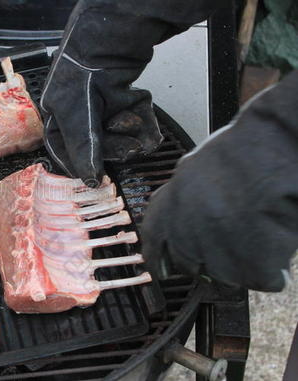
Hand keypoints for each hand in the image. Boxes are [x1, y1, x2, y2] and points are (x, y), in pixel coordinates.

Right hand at [41, 59, 162, 185]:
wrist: (112, 34)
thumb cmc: (82, 67)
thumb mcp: (75, 113)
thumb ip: (82, 148)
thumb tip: (89, 178)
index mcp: (58, 113)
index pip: (66, 150)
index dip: (82, 165)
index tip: (98, 178)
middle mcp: (80, 109)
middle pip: (99, 144)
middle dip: (116, 147)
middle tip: (129, 148)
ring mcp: (104, 102)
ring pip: (121, 132)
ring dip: (133, 133)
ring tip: (136, 126)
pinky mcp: (125, 94)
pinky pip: (137, 117)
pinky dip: (145, 121)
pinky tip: (147, 121)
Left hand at [141, 71, 297, 291]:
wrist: (272, 152)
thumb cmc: (240, 152)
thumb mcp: (193, 171)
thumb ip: (182, 202)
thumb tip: (184, 221)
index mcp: (169, 207)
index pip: (153, 244)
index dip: (158, 259)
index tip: (163, 271)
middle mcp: (185, 234)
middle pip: (191, 266)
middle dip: (211, 259)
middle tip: (235, 238)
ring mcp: (215, 254)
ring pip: (229, 276)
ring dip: (246, 261)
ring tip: (262, 227)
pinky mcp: (250, 267)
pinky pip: (263, 280)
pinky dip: (275, 268)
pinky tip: (278, 239)